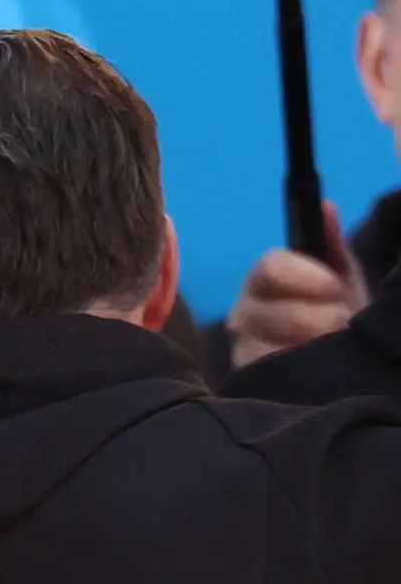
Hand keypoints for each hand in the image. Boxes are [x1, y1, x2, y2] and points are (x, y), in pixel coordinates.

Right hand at [228, 203, 361, 369]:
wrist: (337, 353)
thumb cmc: (337, 308)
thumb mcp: (342, 274)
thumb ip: (331, 244)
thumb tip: (326, 207)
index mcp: (266, 279)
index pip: (268, 267)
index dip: (303, 276)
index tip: (335, 287)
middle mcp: (244, 310)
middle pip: (262, 310)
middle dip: (308, 317)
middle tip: (340, 322)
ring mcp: (241, 346)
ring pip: (258, 345)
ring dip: (302, 346)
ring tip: (330, 347)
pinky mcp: (244, 377)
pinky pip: (259, 371)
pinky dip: (289, 367)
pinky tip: (310, 365)